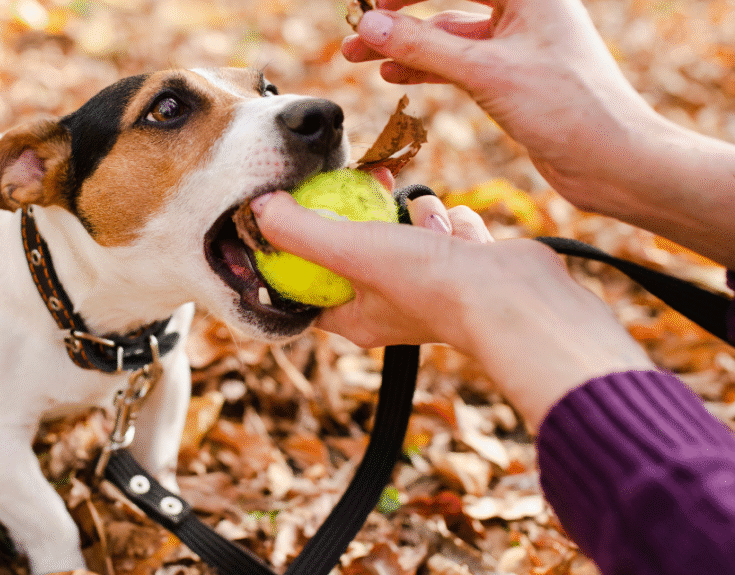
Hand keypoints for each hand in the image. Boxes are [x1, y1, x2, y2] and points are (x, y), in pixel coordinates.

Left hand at [251, 187, 654, 427]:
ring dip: (415, 216)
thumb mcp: (350, 251)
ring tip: (424, 218)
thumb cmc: (430, 284)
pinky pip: (448, 229)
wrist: (517, 297)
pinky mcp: (466, 267)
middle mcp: (392, 305)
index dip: (300, 248)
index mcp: (356, 316)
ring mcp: (432, 286)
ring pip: (406, 231)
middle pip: (359, 248)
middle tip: (362, 179)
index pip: (311, 283)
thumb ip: (301, 230)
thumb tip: (259, 208)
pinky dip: (452, 222)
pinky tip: (461, 232)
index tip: (298, 209)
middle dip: (362, 213)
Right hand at [343, 0, 655, 210]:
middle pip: (448, 1)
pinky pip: (458, 62)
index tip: (367, 4)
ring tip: (359, 55)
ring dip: (405, 45)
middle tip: (356, 27)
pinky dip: (426, 67)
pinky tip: (393, 74)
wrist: (613, 161)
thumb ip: (424, 46)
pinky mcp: (512, 75)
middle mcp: (526, 8)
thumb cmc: (568, 108)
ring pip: (449, 35)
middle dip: (398, 15)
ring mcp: (518, 42)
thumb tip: (369, 26)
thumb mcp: (486, 72)